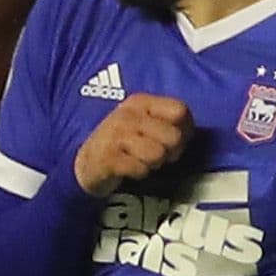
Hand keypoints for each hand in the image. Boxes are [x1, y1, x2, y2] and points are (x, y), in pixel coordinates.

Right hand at [72, 93, 191, 193]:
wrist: (87, 164)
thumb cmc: (123, 143)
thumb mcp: (143, 123)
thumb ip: (167, 121)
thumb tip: (188, 132)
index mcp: (141, 102)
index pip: (180, 110)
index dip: (185, 130)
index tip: (172, 140)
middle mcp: (128, 115)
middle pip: (173, 136)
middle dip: (170, 151)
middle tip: (156, 155)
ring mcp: (117, 135)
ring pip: (158, 154)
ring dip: (153, 164)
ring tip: (141, 161)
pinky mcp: (109, 158)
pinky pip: (141, 169)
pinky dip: (139, 173)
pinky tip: (129, 169)